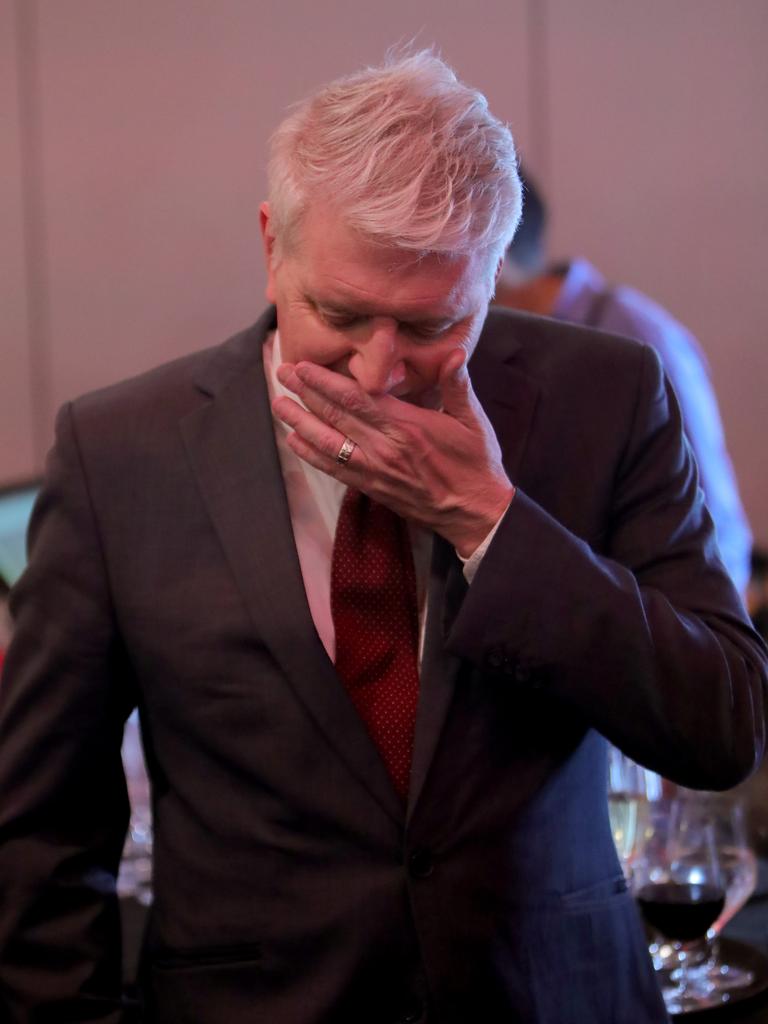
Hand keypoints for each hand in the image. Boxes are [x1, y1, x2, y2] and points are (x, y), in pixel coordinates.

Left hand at [272, 350, 514, 556]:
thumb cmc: (476, 463)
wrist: (475, 513)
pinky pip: (335, 470)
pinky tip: (295, 441)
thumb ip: (458, 385)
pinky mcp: (373, 488)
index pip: (358, 399)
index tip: (304, 366)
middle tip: (282, 373)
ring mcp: (376, 470)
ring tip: (279, 404)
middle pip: (336, 416)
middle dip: (306, 393)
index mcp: (408, 426)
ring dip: (300, 422)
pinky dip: (312, 455)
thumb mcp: (473, 420)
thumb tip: (455, 352)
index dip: (327, 382)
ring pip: (329, 443)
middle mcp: (385, 447)